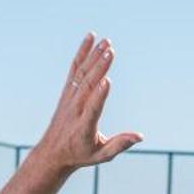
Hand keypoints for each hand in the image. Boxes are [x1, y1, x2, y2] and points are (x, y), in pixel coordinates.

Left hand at [30, 34, 142, 171]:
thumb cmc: (80, 154)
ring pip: (82, 74)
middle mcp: (75, 109)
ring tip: (106, 43)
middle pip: (88, 85)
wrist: (53, 151)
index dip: (100, 95)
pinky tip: (91, 38)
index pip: (92, 108)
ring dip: (93, 57)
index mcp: (84, 126)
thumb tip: (140, 136)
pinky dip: (82, 53)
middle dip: (99, 68)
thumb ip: (119, 144)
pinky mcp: (68, 91)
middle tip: (110, 51)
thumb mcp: (101, 156)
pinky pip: (75, 68)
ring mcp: (70, 98)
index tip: (107, 81)